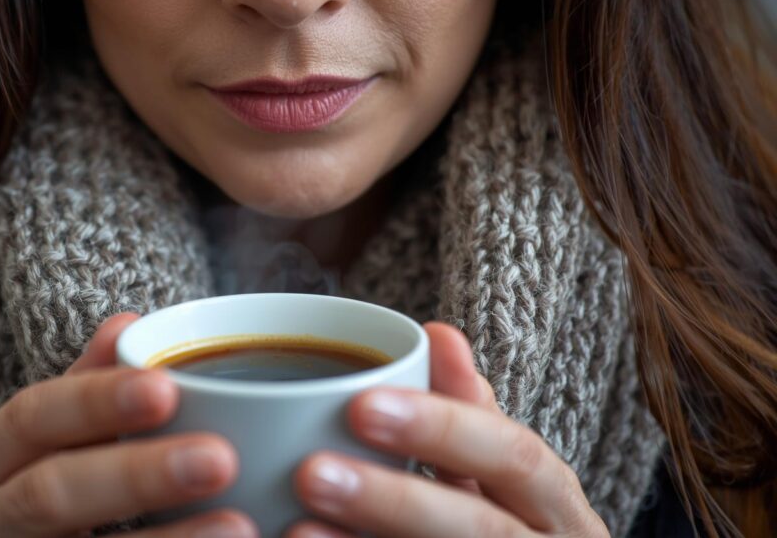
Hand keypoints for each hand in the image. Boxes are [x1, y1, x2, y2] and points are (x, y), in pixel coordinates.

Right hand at [0, 313, 257, 537]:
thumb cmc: (46, 499)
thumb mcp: (51, 445)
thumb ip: (90, 391)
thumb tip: (127, 323)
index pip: (31, 419)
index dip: (94, 401)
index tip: (167, 388)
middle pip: (48, 493)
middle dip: (136, 476)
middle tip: (220, 460)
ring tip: (240, 526)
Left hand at [286, 322, 607, 537]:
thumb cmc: (508, 526)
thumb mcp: (501, 473)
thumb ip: (469, 413)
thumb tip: (438, 332)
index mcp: (556, 506)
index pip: (514, 458)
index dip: (442, 431)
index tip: (361, 405)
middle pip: (480, 530)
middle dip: (395, 501)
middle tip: (311, 472)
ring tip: (295, 530)